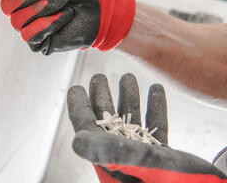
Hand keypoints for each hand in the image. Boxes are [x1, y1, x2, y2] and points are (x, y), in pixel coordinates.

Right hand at [0, 0, 134, 54]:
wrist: (103, 8)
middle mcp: (26, 9)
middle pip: (6, 6)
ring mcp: (32, 27)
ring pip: (17, 21)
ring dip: (42, 9)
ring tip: (63, 1)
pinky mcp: (40, 42)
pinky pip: (30, 36)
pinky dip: (48, 24)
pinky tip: (64, 16)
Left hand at [67, 73, 226, 182]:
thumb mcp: (130, 162)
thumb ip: (105, 150)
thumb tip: (76, 140)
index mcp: (108, 155)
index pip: (86, 126)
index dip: (79, 106)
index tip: (76, 88)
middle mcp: (121, 153)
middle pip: (106, 119)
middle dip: (102, 96)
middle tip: (99, 77)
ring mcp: (142, 154)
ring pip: (130, 120)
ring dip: (129, 97)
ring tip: (127, 77)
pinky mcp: (163, 156)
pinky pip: (156, 126)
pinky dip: (155, 107)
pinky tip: (155, 90)